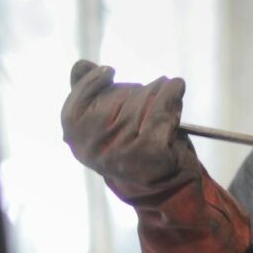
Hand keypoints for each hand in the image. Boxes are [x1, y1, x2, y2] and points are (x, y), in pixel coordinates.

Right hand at [62, 60, 197, 200]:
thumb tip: (81, 66)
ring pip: (142, 102)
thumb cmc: (131, 147)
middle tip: (155, 86)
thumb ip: (88, 94)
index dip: (92, 82)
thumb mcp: (104, 123)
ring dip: (160, 90)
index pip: (78, 99)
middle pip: (117, 98)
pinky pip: (160, 113)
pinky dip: (171, 96)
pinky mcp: (148, 153)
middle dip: (139, 90)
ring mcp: (120, 151)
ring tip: (169, 88)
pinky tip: (177, 87)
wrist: (162, 186)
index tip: (109, 71)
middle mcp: (93, 147)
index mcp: (76, 138)